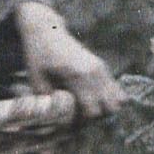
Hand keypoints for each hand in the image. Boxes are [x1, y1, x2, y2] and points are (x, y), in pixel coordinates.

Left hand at [14, 3, 124, 118]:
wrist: (46, 30)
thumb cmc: (37, 56)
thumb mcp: (36, 79)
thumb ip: (48, 101)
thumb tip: (59, 121)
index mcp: (77, 75)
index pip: (92, 111)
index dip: (83, 123)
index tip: (70, 122)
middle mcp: (94, 71)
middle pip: (109, 108)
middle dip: (97, 118)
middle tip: (80, 117)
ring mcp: (101, 68)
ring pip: (117, 100)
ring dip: (104, 109)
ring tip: (86, 108)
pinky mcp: (103, 66)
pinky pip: (116, 89)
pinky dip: (108, 99)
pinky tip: (93, 100)